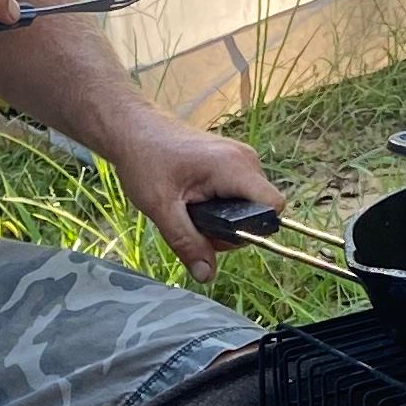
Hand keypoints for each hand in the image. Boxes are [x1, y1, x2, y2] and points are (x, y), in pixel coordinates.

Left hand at [113, 119, 283, 282]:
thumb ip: (187, 243)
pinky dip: (219, 205)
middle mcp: (245, 160)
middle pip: (259, 211)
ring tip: (187, 210)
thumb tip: (206, 276)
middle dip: (229, 229)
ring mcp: (240, 158)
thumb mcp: (161, 209)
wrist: (132, 130)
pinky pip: (239, 194)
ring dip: (222, 219)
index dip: (255, 230)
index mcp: (234, 167)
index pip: (273, 206)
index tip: (221, 234)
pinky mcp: (232, 161)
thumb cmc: (144, 161)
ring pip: (248, 205)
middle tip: (191, 223)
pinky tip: (192, 201)